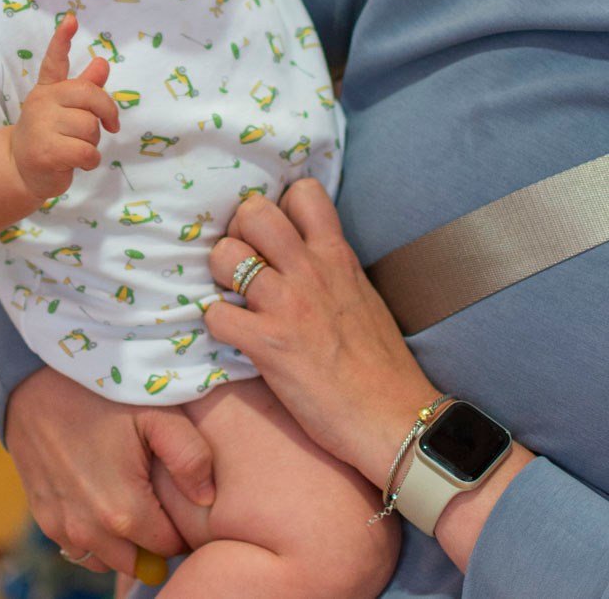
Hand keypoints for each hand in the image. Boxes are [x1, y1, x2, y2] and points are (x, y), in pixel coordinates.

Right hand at [5, 365, 214, 576]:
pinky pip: (77, 547)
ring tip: (127, 497)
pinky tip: (99, 497)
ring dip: (120, 543)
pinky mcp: (43, 518)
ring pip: (106, 559)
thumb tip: (207, 499)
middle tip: (156, 499)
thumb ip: (190, 456)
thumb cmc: (101, 393)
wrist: (35, 378)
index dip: (181, 527)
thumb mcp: (156, 412)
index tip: (179, 501)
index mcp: (124, 512)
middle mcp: (90, 531)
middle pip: (138, 563)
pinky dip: (92, 535)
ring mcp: (62, 528)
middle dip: (152, 540)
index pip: (169, 548)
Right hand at [11, 14, 119, 199]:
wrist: (20, 171)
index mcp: (47, 90)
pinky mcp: (46, 152)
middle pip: (90, 96)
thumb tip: (102, 62)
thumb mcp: (65, 110)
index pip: (54, 61)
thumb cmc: (49, 137)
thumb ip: (84, 87)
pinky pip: (87, 151)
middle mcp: (42, 102)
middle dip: (106, 112)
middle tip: (109, 126)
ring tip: (77, 147)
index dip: (62, 40)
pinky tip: (80, 163)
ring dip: (93, 143)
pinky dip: (91, 161)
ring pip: (90, 127)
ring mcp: (41, 126)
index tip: (72, 19)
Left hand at [205, 180, 438, 488]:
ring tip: (232, 296)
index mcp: (336, 256)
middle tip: (243, 261)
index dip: (279, 207)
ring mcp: (287, 305)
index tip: (274, 235)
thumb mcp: (362, 295)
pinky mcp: (268, 344)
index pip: (302, 193)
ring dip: (219, 275)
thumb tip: (303, 253)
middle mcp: (310, 271)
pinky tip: (233, 336)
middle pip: (254, 212)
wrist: (396, 420)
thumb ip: (331, 268)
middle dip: (238, 231)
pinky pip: (216, 315)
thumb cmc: (381, 365)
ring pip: (225, 255)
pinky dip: (216, 324)